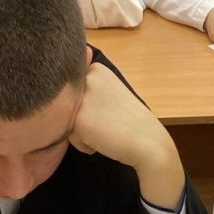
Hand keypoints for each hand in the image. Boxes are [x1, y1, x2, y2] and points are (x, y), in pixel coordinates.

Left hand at [70, 62, 184, 207]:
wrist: (149, 142)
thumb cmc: (133, 122)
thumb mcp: (112, 93)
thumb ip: (92, 88)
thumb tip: (65, 90)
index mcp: (97, 69)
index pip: (75, 91)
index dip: (90, 105)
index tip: (109, 109)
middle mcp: (87, 79)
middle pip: (69, 104)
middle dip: (84, 117)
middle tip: (109, 121)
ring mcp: (82, 99)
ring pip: (67, 120)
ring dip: (83, 131)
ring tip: (106, 131)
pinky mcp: (78, 120)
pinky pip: (70, 137)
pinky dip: (84, 144)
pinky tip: (103, 140)